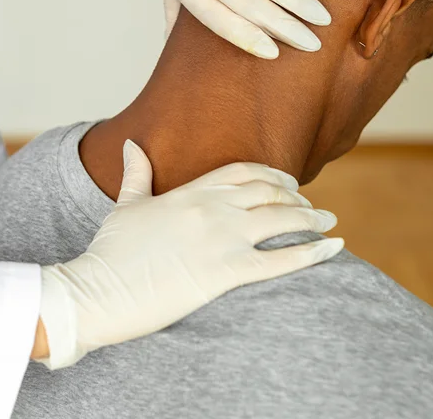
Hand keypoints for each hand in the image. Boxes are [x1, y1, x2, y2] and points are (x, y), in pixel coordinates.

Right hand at [36, 140, 343, 367]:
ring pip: (281, 219)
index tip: (287, 182)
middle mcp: (211, 209)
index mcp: (189, 192)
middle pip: (268, 192)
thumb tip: (132, 143)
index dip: (270, 174)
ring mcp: (220, 239)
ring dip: (311, 220)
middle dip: (296, 197)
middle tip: (312, 205)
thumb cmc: (109, 252)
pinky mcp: (225, 272)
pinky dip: (313, 253)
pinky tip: (334, 248)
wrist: (98, 290)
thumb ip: (136, 173)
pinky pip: (282, 259)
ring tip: (328, 224)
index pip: (242, 171)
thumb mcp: (125, 205)